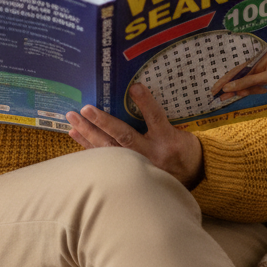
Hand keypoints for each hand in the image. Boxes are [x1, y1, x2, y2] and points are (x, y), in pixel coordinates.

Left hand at [65, 83, 204, 188]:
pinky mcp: (129, 172)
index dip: (146, 103)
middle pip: (125, 137)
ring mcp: (139, 165)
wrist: (193, 179)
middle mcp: (152, 154)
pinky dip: (87, 145)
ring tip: (72, 118)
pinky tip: (75, 133)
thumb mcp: (180, 132)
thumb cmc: (184, 150)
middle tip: (85, 108)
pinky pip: (104, 157)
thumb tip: (136, 93)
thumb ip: (159, 118)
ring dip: (88, 132)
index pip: (156, 118)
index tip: (135, 87)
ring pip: (110, 149)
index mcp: (168, 140)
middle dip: (103, 122)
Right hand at [210, 50, 266, 102]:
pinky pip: (257, 85)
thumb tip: (230, 87)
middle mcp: (260, 64)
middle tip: (218, 98)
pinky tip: (253, 93)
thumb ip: (249, 82)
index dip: (224, 80)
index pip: (236, 71)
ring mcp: (265, 71)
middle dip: (230, 87)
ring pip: (248, 82)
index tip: (214, 90)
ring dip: (241, 90)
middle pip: (240, 76)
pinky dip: (253, 90)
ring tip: (232, 98)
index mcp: (258, 59)